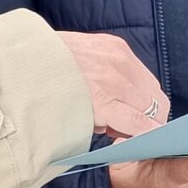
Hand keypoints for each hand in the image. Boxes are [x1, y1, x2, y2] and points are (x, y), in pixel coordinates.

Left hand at [56, 31, 170, 139]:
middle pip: (156, 105)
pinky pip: (140, 69)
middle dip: (150, 119)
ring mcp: (120, 58)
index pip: (143, 123)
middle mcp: (117, 78)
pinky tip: (119, 86)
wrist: (32, 56)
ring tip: (126, 105)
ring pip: (152, 87)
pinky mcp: (118, 45)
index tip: (151, 142)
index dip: (151, 135)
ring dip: (146, 100)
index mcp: (103, 101)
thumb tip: (124, 129)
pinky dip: (135, 81)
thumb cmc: (50, 94)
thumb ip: (106, 125)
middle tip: (136, 125)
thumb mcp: (76, 120)